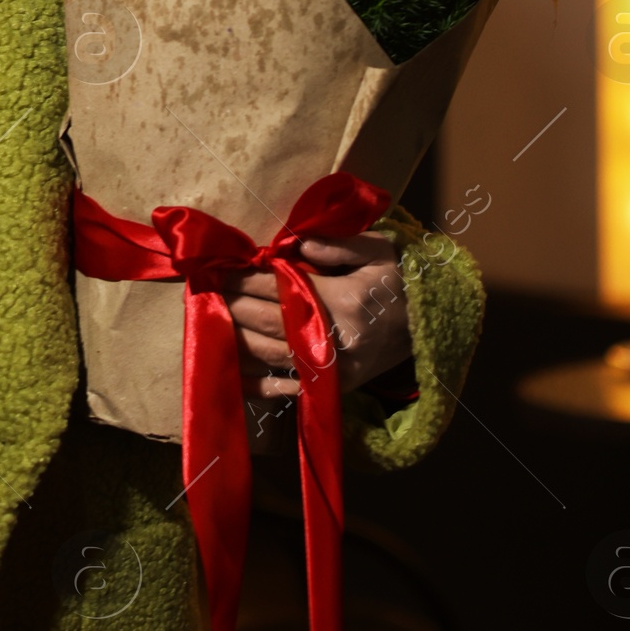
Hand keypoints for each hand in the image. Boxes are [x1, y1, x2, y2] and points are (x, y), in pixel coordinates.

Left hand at [220, 232, 409, 400]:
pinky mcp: (333, 388)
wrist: (429, 325)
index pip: (279, 286)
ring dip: (236, 337)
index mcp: (342, 301)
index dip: (246, 276)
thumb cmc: (398, 280)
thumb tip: (294, 242)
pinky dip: (257, 380)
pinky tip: (233, 370)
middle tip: (202, 290)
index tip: (219, 267)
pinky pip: (287, 385)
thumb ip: (336, 244)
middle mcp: (334, 339)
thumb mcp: (377, 249)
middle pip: (267, 320)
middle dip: (232, 303)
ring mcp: (333, 369)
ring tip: (208, 320)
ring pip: (269, 353)